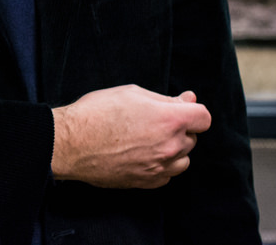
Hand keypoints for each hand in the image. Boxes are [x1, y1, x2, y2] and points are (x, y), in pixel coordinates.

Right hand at [49, 86, 210, 188]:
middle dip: (179, 128)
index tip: (180, 109)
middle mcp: (170, 146)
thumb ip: (165, 99)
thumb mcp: (131, 93)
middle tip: (152, 121)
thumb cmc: (97, 113)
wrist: (71, 142)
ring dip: (173, 149)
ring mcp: (160, 167)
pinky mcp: (148, 182)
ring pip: (183, 159)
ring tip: (147, 139)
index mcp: (170, 120)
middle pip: (193, 138)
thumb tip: (188, 99)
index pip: (204, 118)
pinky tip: (141, 154)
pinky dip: (161, 165)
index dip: (192, 110)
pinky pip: (167, 174)